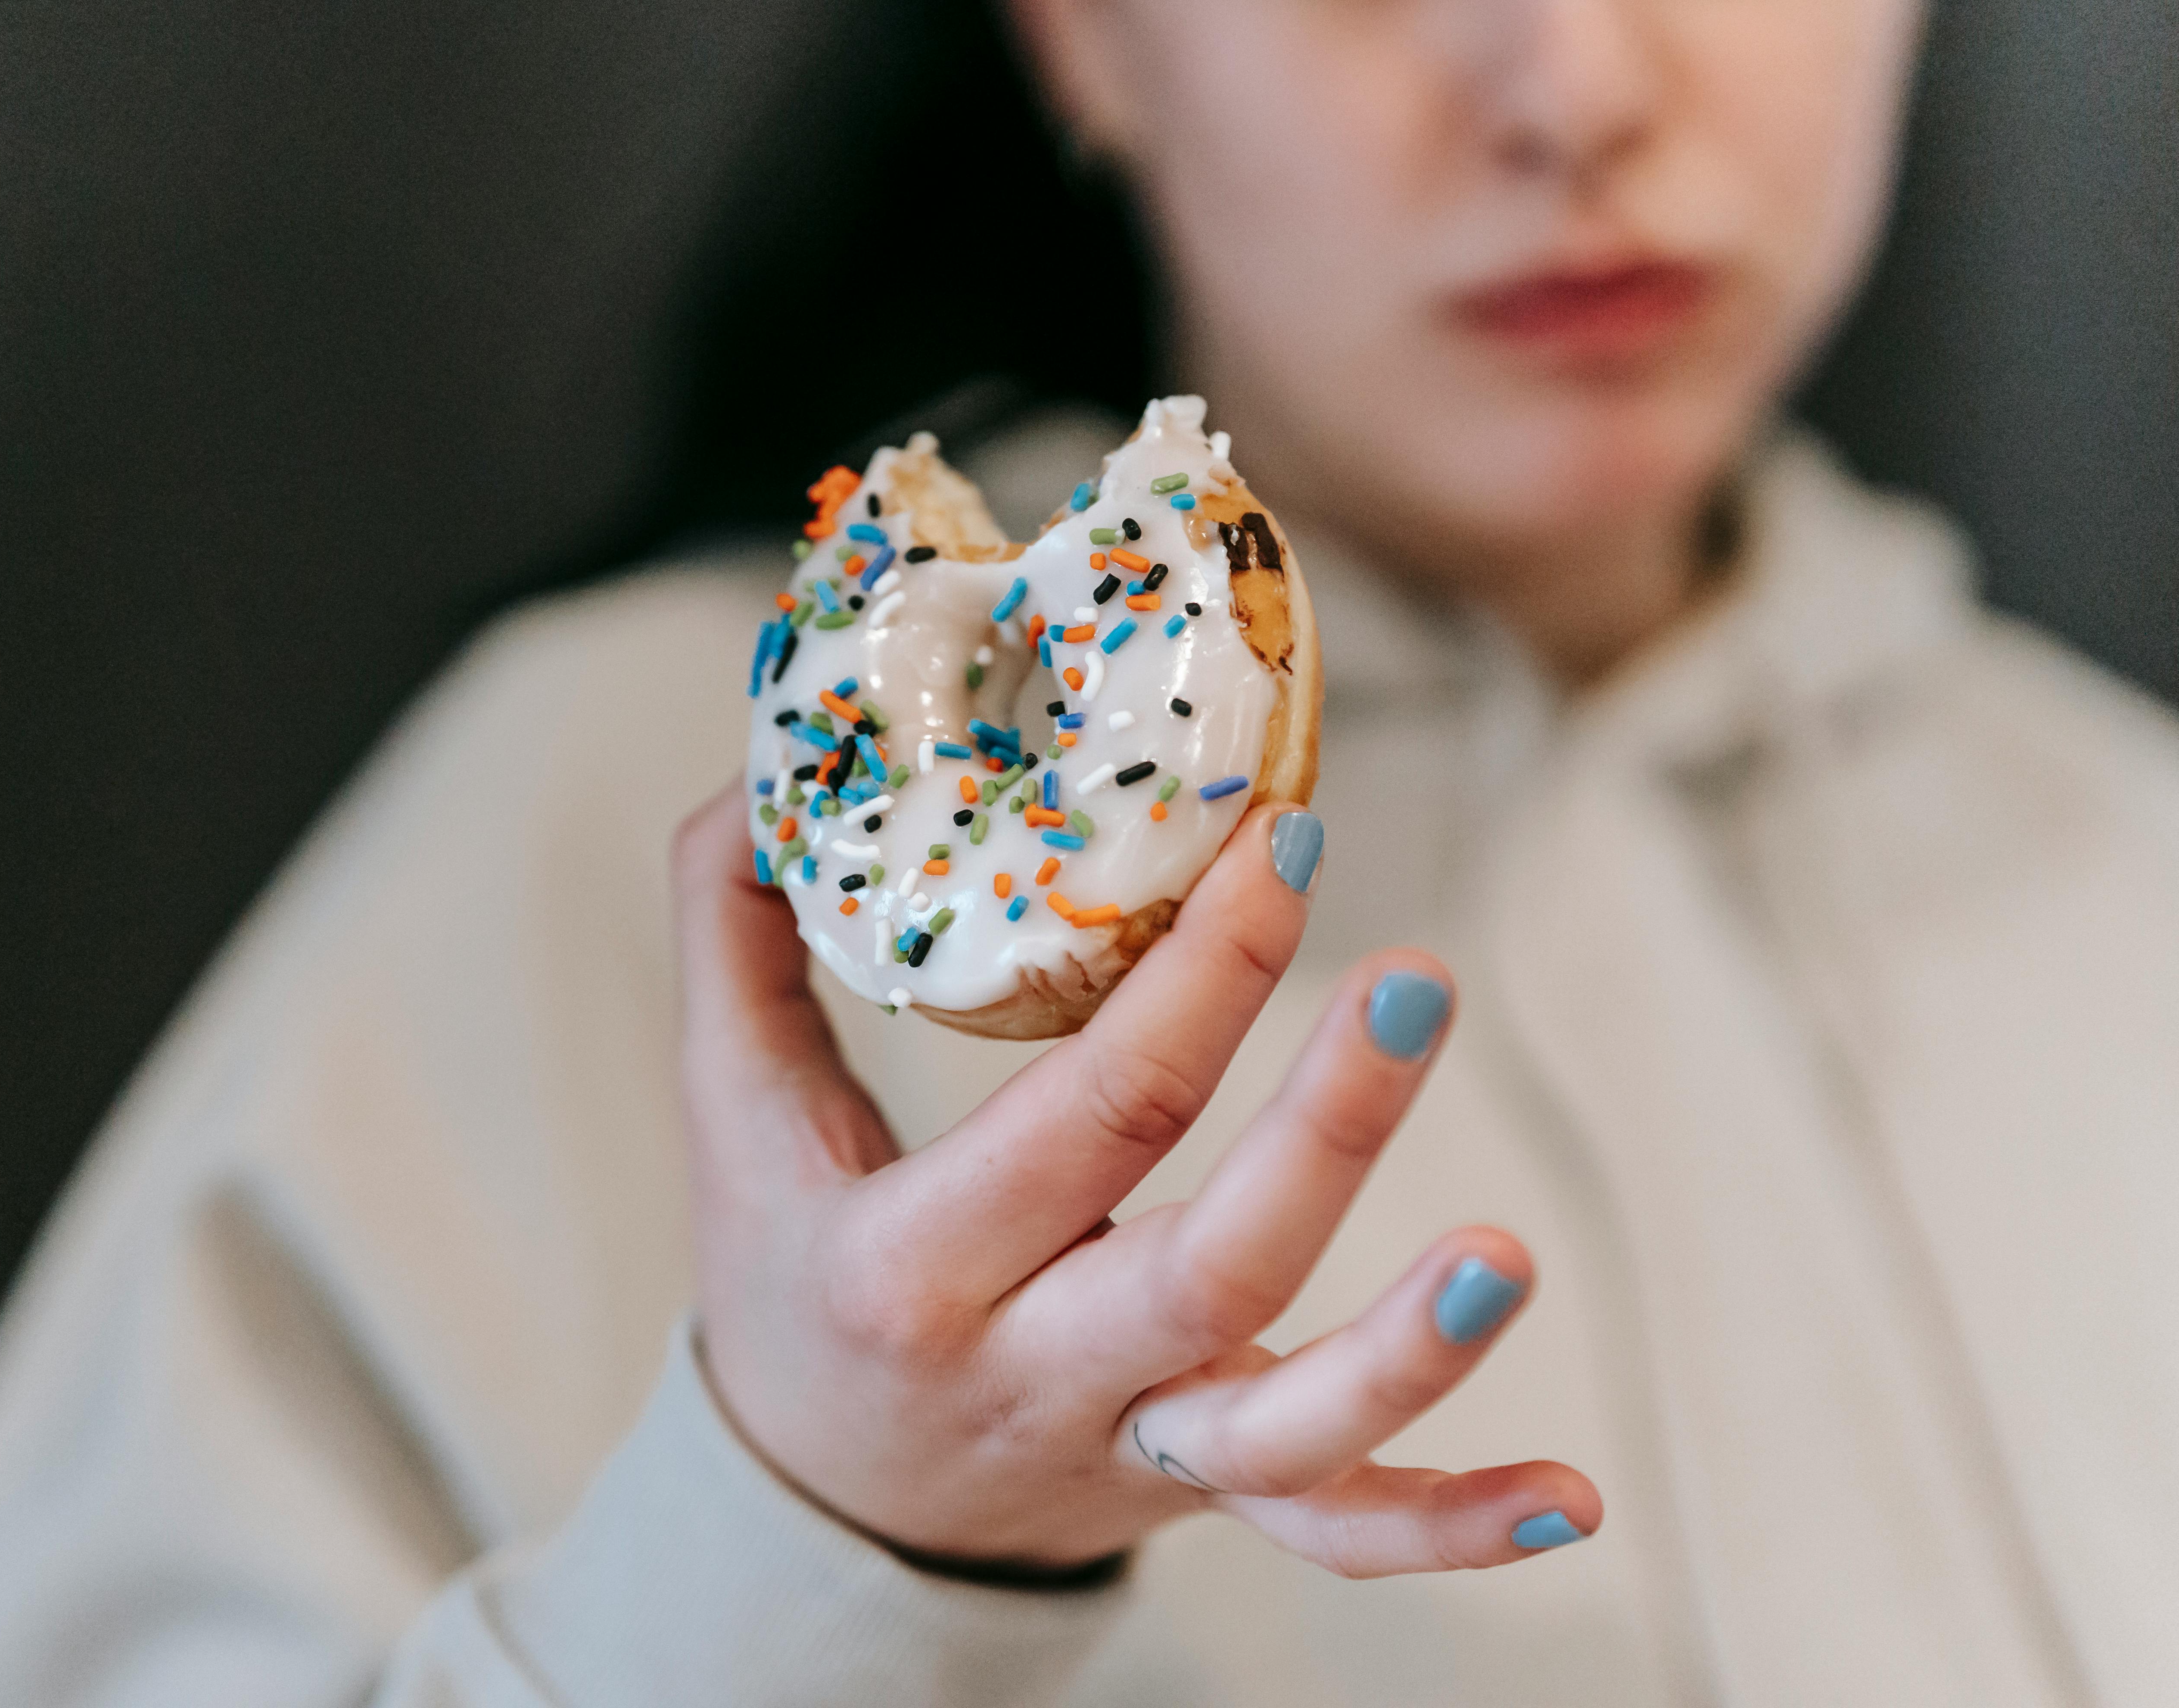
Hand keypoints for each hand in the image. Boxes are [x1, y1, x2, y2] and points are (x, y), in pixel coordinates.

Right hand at [670, 780, 1599, 1574]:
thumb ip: (739, 935)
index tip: (1284, 845)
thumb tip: (770, 767)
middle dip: (1328, 1127)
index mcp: (910, 1268)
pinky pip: (1334, 1537)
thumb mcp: (731, 1116)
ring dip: (1410, 1356)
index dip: (1198, 978)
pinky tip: (1572, 1495)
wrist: (819, 1506)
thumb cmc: (790, 1280)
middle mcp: (1029, 1372)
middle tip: (1420, 983)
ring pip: (1287, 1434)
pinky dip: (1450, 1528)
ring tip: (1512, 1252)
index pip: (1087, 1118)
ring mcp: (1128, 1447)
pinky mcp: (1196, 1494)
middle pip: (1206, 1267)